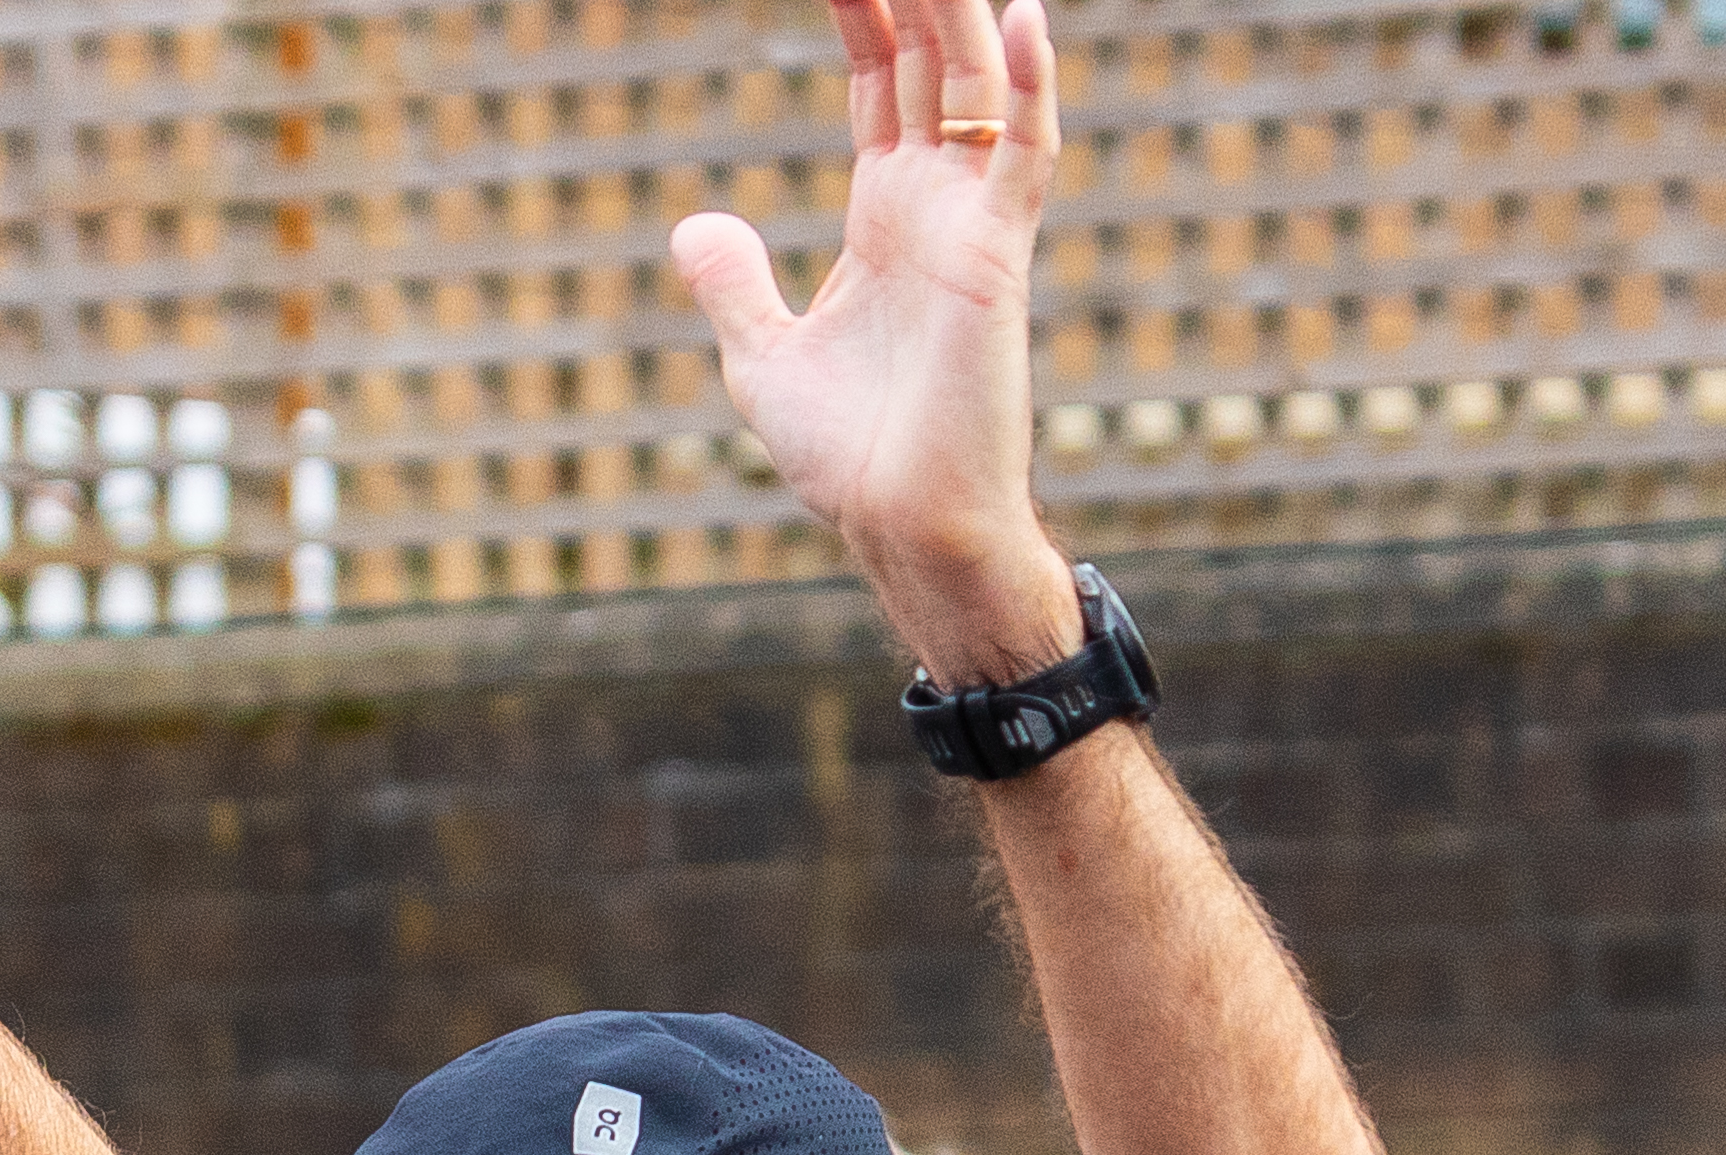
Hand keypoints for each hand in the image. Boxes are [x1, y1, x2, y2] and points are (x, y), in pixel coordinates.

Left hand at [665, 0, 1084, 684]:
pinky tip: (1023, 15)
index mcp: (886, 217)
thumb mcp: (764, 360)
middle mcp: (935, 206)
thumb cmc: (853, 462)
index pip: (878, 83)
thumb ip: (735, 284)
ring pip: (976, 83)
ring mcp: (971, 225)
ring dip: (963, 9)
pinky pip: (1024, 156)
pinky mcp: (997, 258)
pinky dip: (1031, 87)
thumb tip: (694, 225)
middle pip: (930, 60)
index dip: (862, 13)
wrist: (906, 530)